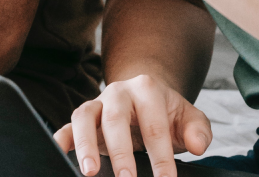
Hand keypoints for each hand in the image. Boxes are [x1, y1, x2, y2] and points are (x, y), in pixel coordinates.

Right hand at [53, 74, 211, 176]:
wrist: (144, 94)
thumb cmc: (166, 112)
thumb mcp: (189, 117)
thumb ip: (198, 130)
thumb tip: (196, 145)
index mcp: (147, 89)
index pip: (154, 125)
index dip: (160, 155)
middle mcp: (118, 92)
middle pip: (115, 118)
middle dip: (120, 151)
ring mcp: (97, 102)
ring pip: (85, 117)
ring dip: (85, 144)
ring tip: (90, 172)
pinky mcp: (83, 117)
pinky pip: (68, 124)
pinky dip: (62, 138)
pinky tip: (59, 152)